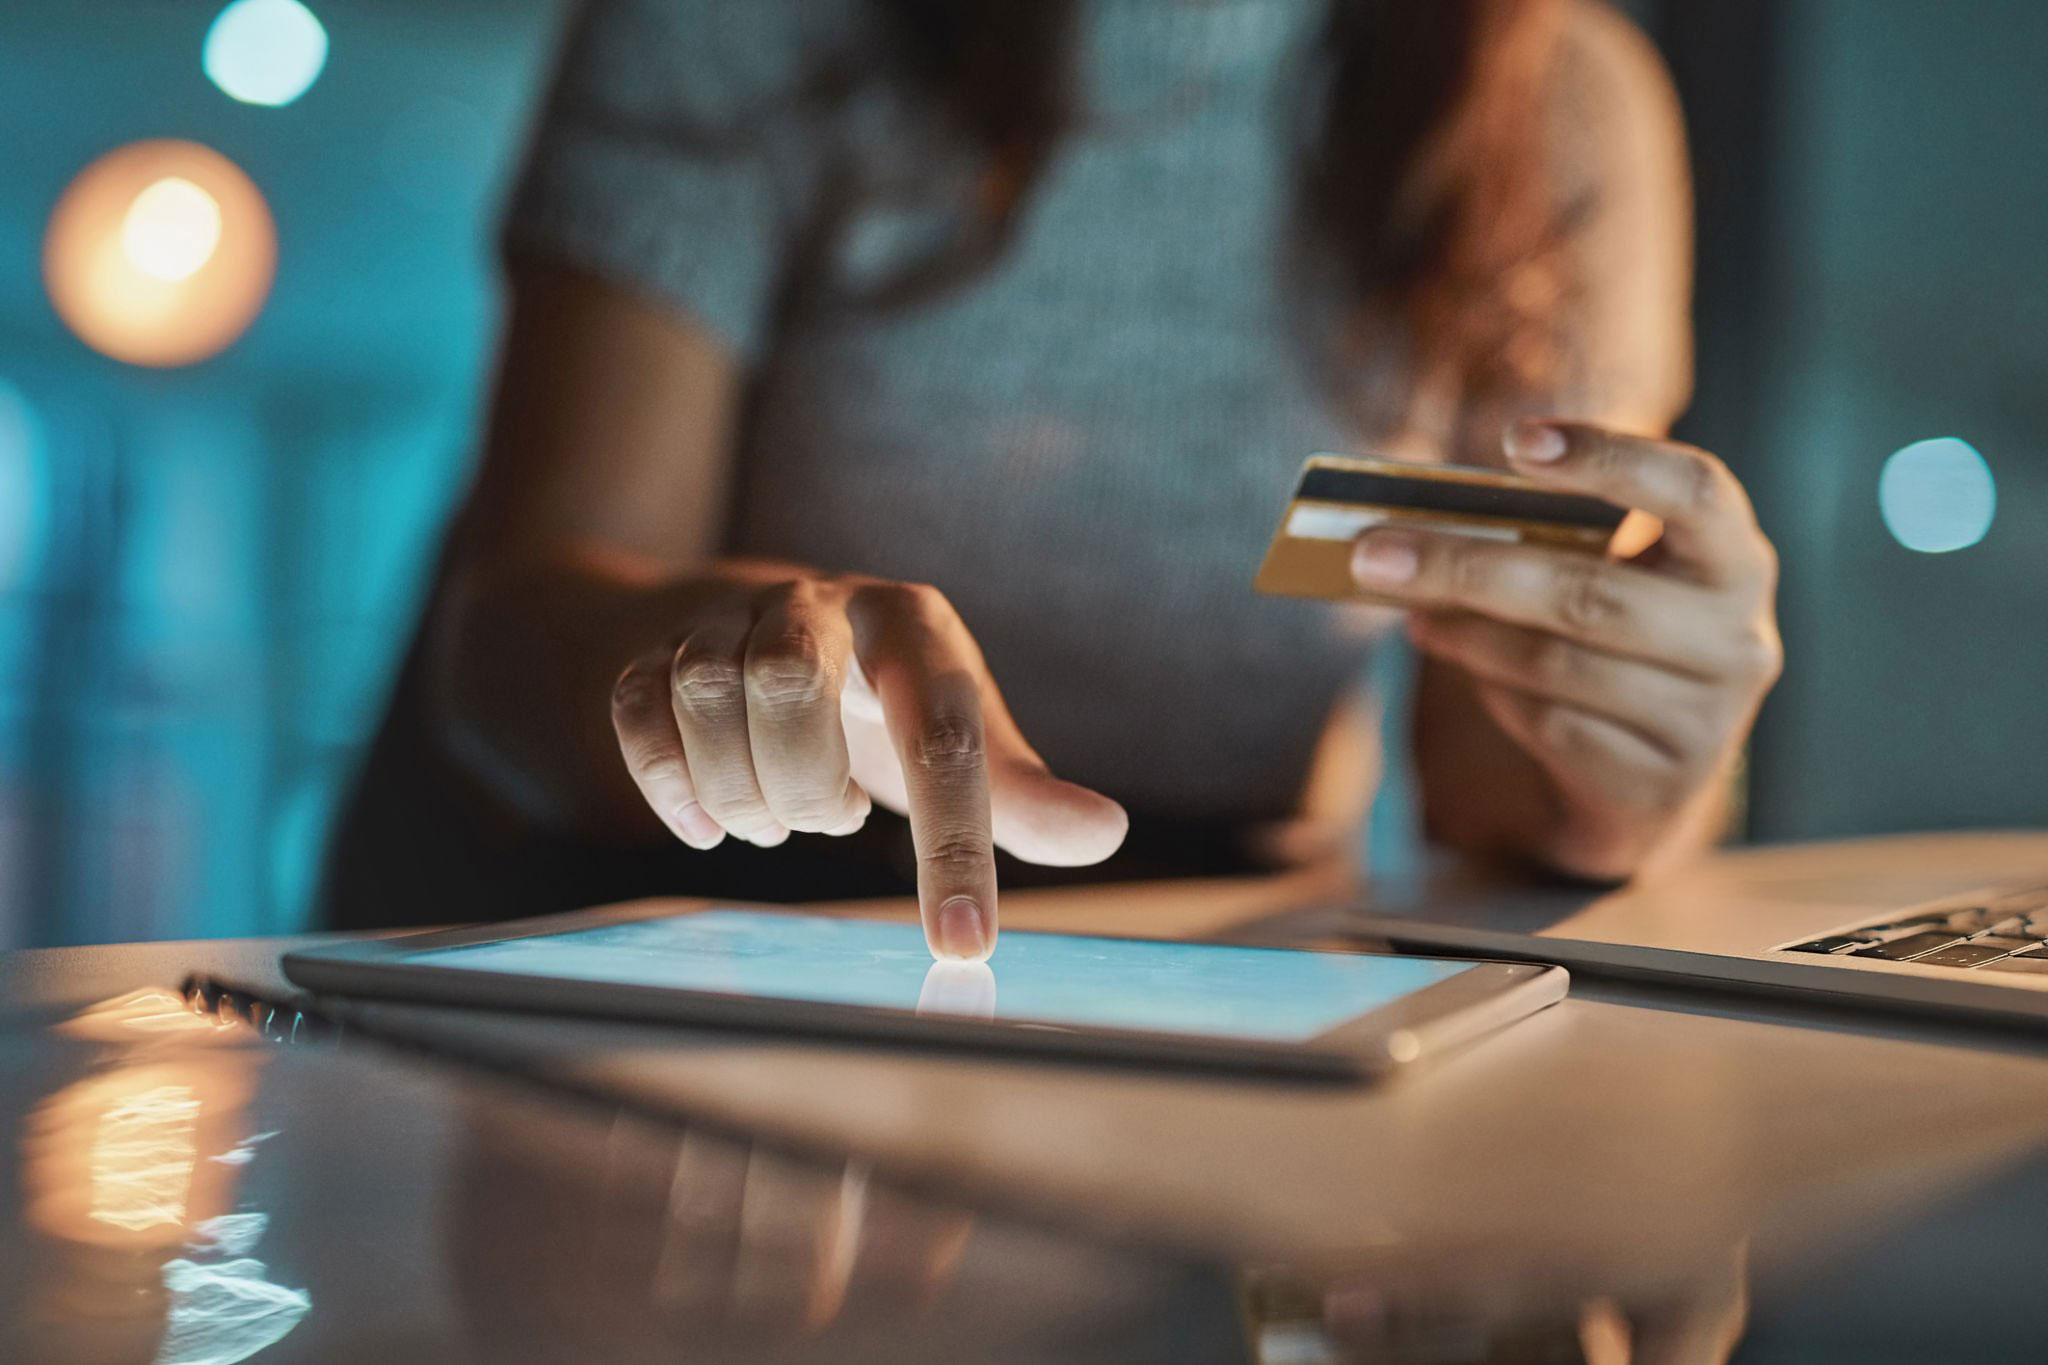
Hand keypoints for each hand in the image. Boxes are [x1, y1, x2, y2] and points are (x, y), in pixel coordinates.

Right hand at [609, 575, 1127, 957]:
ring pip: (705, 694)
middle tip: (831, 820)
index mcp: (909, 623)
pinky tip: (708, 824)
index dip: (954, 843)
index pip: (938, 729)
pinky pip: (637, 712)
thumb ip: (1018, 790)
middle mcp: (816, 605)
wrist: (759, 625)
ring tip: (780, 820)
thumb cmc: (879, 698)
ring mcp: (725, 622)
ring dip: (741, 791)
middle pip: (787, 679)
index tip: (963, 944)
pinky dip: (669, 785)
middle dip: (805, 784)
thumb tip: (1104, 832)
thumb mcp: (955, 732)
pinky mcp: (654, 651)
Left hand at [1351, 420, 1781, 877]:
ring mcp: (1708, 720)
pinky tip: (1467, 667)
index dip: (1610, 459)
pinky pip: (1550, 725)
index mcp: (1734, 558)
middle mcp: (1739, 638)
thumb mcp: (1602, 576)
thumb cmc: (1611, 639)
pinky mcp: (1659, 785)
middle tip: (1374, 552)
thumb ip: (1543, 543)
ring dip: (1465, 634)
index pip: (1694, 490)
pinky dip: (1494, 691)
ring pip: (1556, 663)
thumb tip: (1414, 528)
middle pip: (1588, 592)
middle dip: (1468, 567)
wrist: (1646, 774)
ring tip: (1412, 611)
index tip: (1518, 437)